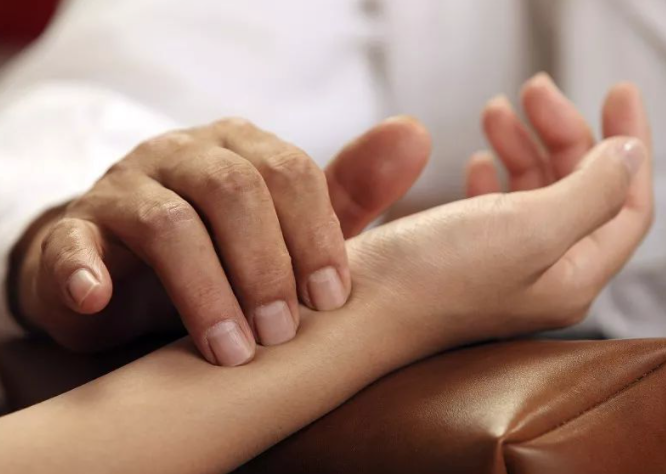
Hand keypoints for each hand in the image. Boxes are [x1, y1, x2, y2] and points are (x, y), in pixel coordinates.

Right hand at [14, 117, 430, 364]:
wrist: (136, 266)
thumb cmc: (230, 248)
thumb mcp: (291, 222)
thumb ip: (349, 188)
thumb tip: (416, 134)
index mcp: (241, 148)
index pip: (289, 171)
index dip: (316, 235)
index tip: (332, 301)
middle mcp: (183, 155)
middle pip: (232, 189)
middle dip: (265, 266)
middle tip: (283, 334)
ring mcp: (124, 188)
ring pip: (166, 222)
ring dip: (204, 291)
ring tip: (232, 351)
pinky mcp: (74, 231)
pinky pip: (72, 243)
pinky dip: (84, 271)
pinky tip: (100, 302)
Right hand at [348, 79, 651, 351]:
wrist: (354, 312)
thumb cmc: (436, 277)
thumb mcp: (530, 229)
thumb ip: (593, 191)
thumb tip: (631, 154)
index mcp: (573, 277)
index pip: (628, 205)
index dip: (630, 145)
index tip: (616, 91)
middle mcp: (544, 275)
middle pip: (581, 190)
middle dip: (565, 133)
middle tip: (533, 88)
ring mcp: (503, 266)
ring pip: (537, 192)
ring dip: (526, 144)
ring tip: (496, 109)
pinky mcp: (464, 257)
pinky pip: (497, 205)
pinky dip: (494, 172)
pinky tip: (478, 159)